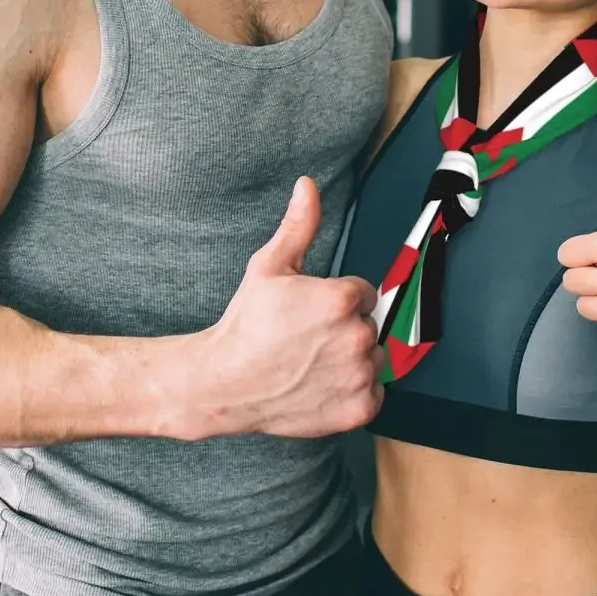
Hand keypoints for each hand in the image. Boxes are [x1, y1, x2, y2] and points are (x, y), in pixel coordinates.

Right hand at [201, 176, 385, 438]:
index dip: (337, 301)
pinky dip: (353, 392)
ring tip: (312, 361)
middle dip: (344, 328)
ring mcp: (358, 377)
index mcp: (342, 300)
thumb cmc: (246, 324)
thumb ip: (299, 226)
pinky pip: (373, 393)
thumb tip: (308, 186)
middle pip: (369, 325)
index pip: (364, 294)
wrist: (223, 383)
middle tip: (307, 337)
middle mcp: (357, 338)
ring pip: (373, 358)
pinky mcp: (358, 409)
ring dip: (351, 359)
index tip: (311, 313)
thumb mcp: (269, 266)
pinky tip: (321, 385)